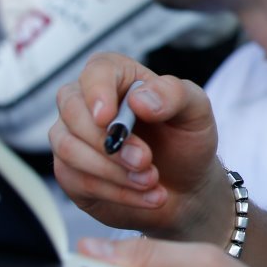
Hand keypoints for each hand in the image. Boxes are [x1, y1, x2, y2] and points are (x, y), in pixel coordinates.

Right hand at [50, 53, 230, 240]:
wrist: (186, 187)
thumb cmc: (187, 141)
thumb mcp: (196, 112)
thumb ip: (174, 95)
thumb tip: (138, 100)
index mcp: (118, 76)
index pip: (96, 71)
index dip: (97, 93)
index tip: (108, 118)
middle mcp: (87, 102)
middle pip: (73, 111)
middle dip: (109, 142)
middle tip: (145, 161)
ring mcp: (73, 137)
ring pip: (69, 149)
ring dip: (114, 171)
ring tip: (151, 180)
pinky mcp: (70, 172)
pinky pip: (78, 181)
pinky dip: (116, 192)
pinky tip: (146, 195)